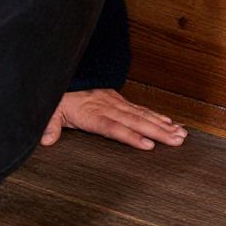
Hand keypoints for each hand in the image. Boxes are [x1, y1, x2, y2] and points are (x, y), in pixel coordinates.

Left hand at [40, 88, 187, 149]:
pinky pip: (140, 109)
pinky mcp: (118, 99)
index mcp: (89, 113)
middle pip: (133, 120)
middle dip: (156, 131)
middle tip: (176, 141)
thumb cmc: (57, 101)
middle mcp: (105, 106)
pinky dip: (157, 116)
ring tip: (180, 134)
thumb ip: (49, 126)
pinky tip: (171, 123)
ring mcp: (113, 101)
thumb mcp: (49, 113)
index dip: (129, 136)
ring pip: (141, 114)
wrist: (61, 80)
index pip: (112, 126)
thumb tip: (45, 139)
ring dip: (162, 124)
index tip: (148, 145)